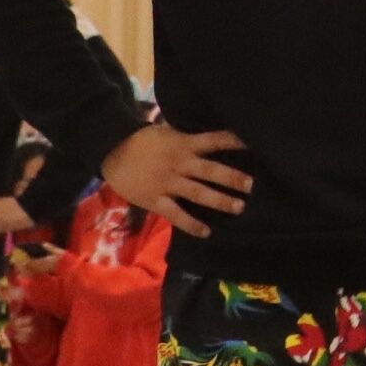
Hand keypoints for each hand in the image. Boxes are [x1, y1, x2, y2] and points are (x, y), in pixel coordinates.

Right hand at [105, 122, 251, 232]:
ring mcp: (168, 182)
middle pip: (211, 170)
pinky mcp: (156, 200)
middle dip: (232, 178)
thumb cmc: (142, 140)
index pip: (214, 141)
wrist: (111, 149)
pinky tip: (207, 232)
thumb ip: (188, 140)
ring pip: (198, 193)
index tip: (254, 145)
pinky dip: (192, 224)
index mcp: (183, 144)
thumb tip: (211, 142)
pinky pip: (176, 214)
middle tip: (252, 186)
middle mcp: (179, 163)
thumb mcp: (168, 133)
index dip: (234, 141)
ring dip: (220, 200)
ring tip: (239, 207)